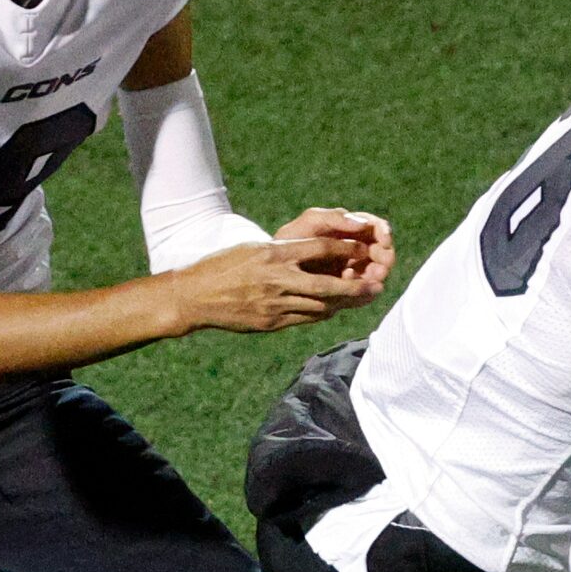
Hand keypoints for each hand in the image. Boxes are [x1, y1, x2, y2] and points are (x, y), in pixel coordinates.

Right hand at [166, 235, 373, 335]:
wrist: (193, 297)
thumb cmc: (222, 266)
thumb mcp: (253, 248)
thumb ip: (283, 251)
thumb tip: (314, 251)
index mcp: (273, 254)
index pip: (319, 249)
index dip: (345, 250)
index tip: (363, 249)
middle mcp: (277, 280)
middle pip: (327, 286)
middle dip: (355, 288)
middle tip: (377, 285)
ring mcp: (274, 305)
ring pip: (320, 307)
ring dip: (343, 304)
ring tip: (361, 300)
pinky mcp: (270, 323)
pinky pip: (305, 319)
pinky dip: (323, 314)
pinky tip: (333, 310)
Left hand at [275, 208, 394, 300]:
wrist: (272, 268)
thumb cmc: (292, 239)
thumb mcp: (310, 223)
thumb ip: (334, 218)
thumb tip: (364, 223)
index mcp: (351, 229)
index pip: (378, 228)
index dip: (384, 233)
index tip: (383, 240)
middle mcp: (357, 250)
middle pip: (383, 253)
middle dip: (384, 259)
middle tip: (380, 266)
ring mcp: (353, 272)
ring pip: (376, 275)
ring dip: (376, 276)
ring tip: (368, 277)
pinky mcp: (346, 293)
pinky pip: (362, 294)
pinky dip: (361, 290)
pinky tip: (349, 284)